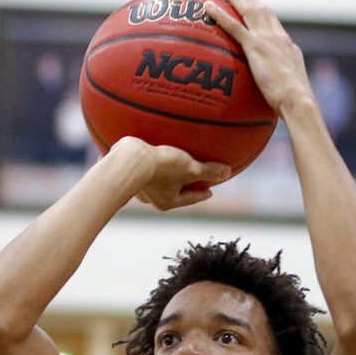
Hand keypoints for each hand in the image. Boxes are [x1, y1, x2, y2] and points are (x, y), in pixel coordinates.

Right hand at [114, 137, 230, 210]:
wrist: (128, 160)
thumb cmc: (161, 167)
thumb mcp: (190, 168)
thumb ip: (209, 171)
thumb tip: (228, 173)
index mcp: (167, 201)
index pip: (189, 198)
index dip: (201, 194)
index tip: (210, 191)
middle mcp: (152, 197)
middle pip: (172, 191)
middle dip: (182, 185)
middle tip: (193, 178)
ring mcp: (139, 185)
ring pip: (157, 180)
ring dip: (166, 174)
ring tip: (172, 165)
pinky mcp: (128, 171)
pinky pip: (144, 168)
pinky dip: (151, 163)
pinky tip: (152, 153)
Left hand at [207, 0, 312, 115]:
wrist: (298, 101)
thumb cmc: (295, 105)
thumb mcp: (290, 93)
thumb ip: (280, 88)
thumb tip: (275, 101)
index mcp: (288, 47)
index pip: (274, 24)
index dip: (264, 12)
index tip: (255, 3)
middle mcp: (278, 38)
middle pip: (261, 11)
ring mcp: (267, 40)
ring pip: (248, 11)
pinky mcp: (255, 46)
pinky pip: (233, 26)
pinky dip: (220, 14)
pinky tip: (208, 7)